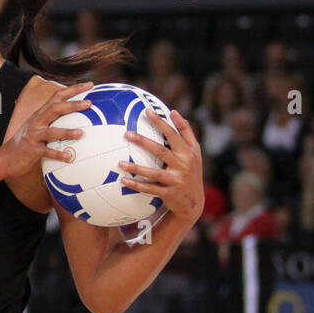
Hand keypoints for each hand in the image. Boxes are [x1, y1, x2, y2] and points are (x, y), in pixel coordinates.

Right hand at [3, 83, 92, 178]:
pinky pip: (45, 152)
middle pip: (54, 108)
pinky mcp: (31, 149)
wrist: (6, 157)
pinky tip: (69, 157)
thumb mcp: (40, 127)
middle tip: (89, 103)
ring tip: (81, 133)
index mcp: (40, 114)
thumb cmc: (29, 142)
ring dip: (66, 131)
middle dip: (72, 105)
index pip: (57, 97)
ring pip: (51, 131)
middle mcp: (36, 122)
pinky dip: (57, 154)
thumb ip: (55, 121)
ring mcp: (33, 135)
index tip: (90, 85)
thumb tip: (80, 119)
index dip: (73, 89)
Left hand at [117, 110, 203, 224]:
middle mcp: (184, 165)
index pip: (173, 134)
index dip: (161, 122)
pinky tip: (123, 180)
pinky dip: (136, 185)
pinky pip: (150, 189)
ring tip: (119, 163)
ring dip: (136, 168)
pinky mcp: (169, 193)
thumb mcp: (194, 152)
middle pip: (161, 151)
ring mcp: (176, 180)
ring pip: (153, 173)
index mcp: (188, 152)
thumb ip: (186, 132)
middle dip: (143, 141)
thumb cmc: (191, 170)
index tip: (147, 111)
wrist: (194, 201)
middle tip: (127, 133)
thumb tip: (175, 112)